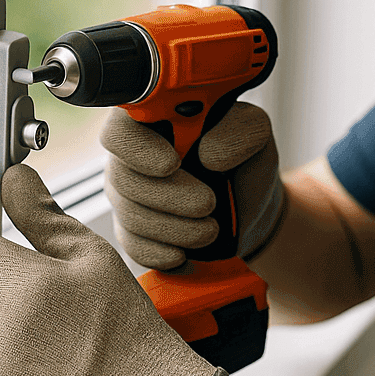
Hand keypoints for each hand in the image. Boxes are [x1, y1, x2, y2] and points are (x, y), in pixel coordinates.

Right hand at [101, 102, 284, 269]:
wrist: (245, 210)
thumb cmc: (244, 162)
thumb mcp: (254, 135)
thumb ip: (238, 132)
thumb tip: (207, 154)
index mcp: (152, 120)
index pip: (120, 129)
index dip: (139, 148)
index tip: (172, 164)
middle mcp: (130, 155)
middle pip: (122, 176)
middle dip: (168, 196)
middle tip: (208, 204)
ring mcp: (126, 194)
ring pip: (129, 215)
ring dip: (173, 228)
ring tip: (211, 230)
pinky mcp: (131, 230)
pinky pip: (132, 246)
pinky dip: (161, 254)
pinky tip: (184, 255)